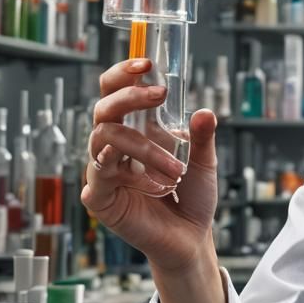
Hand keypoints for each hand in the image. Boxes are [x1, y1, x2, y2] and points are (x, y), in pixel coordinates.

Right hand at [82, 58, 219, 276]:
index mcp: (136, 132)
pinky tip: (142, 172)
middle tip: (160, 95)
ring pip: (106, 138)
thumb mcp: (204, 163)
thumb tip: (205, 111)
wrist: (191, 238)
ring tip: (176, 169)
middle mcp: (115, 147)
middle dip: (130, 96)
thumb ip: (201, 137)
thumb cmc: (192, 199)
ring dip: (144, 146)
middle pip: (104, 109)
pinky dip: (119, 167)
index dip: (124, 75)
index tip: (146, 63)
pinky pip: (98, 174)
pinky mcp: (101, 198)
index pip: (117, 93)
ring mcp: (105, 171)